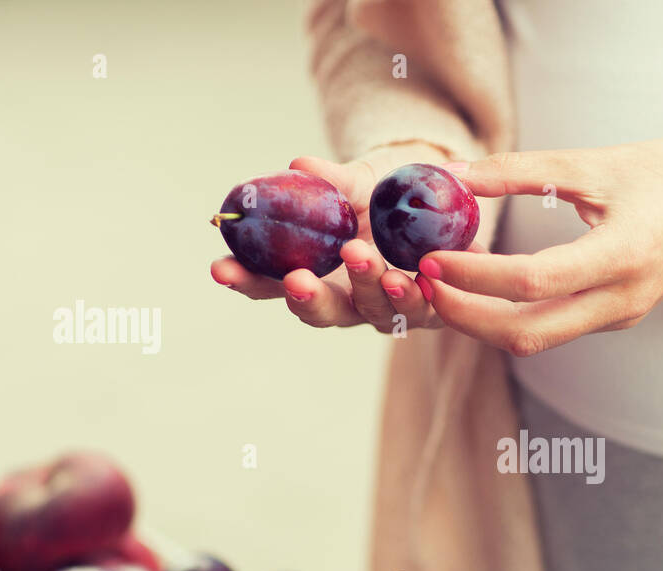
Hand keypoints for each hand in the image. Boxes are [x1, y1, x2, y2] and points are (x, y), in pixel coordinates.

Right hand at [209, 146, 455, 331]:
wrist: (442, 205)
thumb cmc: (387, 197)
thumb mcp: (359, 183)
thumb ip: (332, 181)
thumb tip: (299, 165)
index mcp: (314, 273)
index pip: (270, 284)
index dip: (245, 280)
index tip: (220, 268)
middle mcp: (347, 300)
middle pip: (318, 312)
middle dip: (306, 298)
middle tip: (296, 280)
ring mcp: (386, 309)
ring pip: (371, 311)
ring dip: (366, 287)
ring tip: (362, 257)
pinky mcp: (428, 309)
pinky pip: (419, 309)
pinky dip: (413, 295)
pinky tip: (412, 278)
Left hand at [415, 135, 662, 356]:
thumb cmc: (661, 176)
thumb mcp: (592, 163)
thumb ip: (521, 170)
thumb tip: (454, 176)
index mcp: (622, 255)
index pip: (534, 282)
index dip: (478, 276)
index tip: (434, 259)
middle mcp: (621, 299)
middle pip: (526, 333)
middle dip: (466, 316)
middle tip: (424, 285)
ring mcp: (617, 317)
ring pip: (535, 340)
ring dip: (482, 322)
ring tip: (442, 286)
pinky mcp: (611, 320)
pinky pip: (550, 330)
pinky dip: (508, 316)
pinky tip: (479, 289)